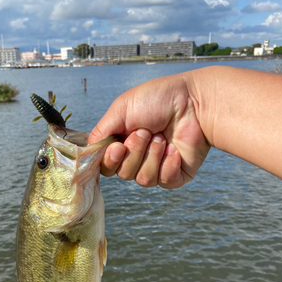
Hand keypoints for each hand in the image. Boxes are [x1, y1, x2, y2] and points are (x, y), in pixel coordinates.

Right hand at [88, 73, 209, 188]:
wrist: (195, 102)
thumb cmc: (159, 99)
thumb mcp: (121, 109)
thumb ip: (100, 132)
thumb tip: (86, 153)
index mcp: (123, 140)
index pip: (106, 163)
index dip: (110, 160)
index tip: (118, 147)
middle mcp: (138, 155)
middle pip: (123, 174)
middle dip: (134, 153)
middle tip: (146, 132)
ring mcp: (157, 166)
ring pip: (142, 180)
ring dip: (152, 156)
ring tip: (163, 137)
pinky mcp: (176, 174)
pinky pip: (163, 182)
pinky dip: (168, 165)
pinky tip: (175, 149)